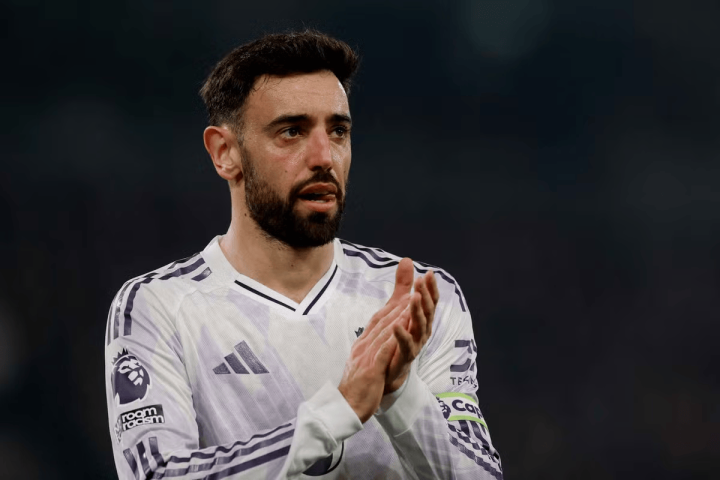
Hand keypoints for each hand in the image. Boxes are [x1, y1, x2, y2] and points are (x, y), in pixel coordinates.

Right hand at [337, 301, 406, 422]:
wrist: (344, 408)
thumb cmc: (356, 388)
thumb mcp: (364, 363)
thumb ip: (372, 349)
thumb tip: (378, 338)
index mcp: (363, 345)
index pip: (378, 322)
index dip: (392, 306)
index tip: (405, 294)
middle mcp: (363, 347)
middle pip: (382, 322)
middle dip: (398, 305)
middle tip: (413, 290)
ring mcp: (366, 358)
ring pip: (384, 333)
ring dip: (398, 317)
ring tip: (411, 304)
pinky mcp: (371, 371)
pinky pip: (382, 353)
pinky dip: (392, 340)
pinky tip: (401, 331)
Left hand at [384, 261, 439, 393]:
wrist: (386, 370)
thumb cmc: (395, 337)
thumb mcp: (397, 307)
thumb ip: (402, 286)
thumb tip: (407, 260)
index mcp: (422, 319)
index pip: (430, 301)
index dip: (431, 288)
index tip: (429, 273)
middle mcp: (422, 331)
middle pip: (428, 312)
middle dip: (425, 296)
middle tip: (421, 282)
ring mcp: (416, 345)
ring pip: (420, 327)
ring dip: (417, 311)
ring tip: (413, 297)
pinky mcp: (405, 357)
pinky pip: (406, 346)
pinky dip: (402, 334)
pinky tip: (396, 324)